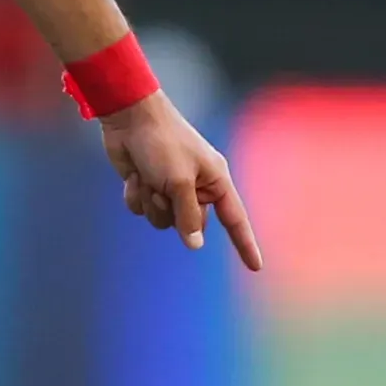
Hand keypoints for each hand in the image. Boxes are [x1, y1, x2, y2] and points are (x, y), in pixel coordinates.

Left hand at [98, 93, 262, 270]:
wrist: (129, 118)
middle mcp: (196, 186)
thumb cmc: (162, 143)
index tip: (256, 267)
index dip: (245, 244)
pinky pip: (143, 209)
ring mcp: (171, 187)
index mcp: (215, 180)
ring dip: (151, 203)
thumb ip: (188, 216)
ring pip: (162, 221)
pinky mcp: (148, 185)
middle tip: (162, 188)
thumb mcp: (179, 182)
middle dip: (172, 212)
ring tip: (147, 179)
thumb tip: (195, 245)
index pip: (235, 219)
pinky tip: (133, 175)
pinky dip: (136, 196)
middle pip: (190, 226)